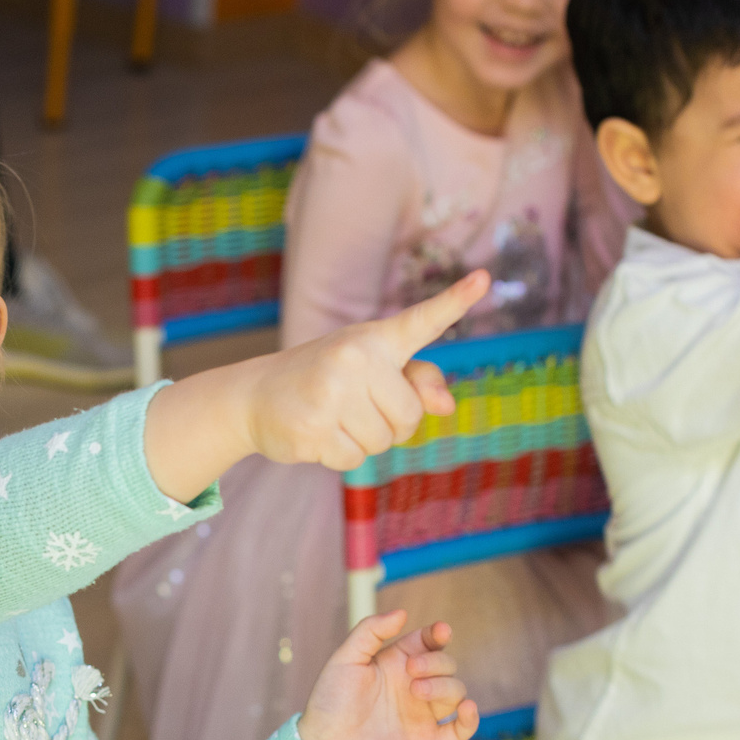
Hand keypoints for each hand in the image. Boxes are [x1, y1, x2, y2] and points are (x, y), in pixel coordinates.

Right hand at [240, 271, 484, 471]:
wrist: (255, 395)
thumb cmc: (324, 379)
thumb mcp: (371, 368)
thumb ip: (417, 381)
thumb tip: (446, 406)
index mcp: (374, 339)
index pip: (421, 320)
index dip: (455, 302)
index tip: (484, 279)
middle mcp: (354, 358)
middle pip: (409, 416)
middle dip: (392, 425)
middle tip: (357, 408)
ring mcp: (331, 393)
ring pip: (383, 442)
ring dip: (365, 442)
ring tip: (334, 419)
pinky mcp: (313, 428)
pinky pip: (354, 460)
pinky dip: (341, 455)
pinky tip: (318, 434)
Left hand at [294, 611, 479, 739]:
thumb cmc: (330, 702)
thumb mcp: (345, 659)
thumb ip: (370, 631)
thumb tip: (402, 612)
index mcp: (396, 664)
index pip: (428, 643)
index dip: (438, 635)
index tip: (440, 632)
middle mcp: (413, 686)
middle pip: (446, 666)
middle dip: (436, 663)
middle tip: (411, 670)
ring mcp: (422, 714)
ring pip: (456, 693)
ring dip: (445, 687)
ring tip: (417, 691)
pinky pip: (460, 730)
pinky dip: (471, 719)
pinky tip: (467, 709)